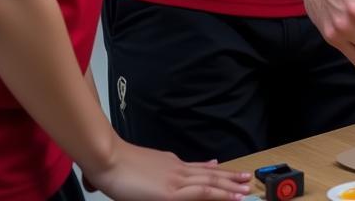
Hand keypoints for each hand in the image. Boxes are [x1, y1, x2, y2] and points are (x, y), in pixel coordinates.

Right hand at [84, 139, 250, 199]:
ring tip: (245, 187)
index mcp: (170, 164)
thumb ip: (154, 173)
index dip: (213, 171)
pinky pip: (201, 192)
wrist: (108, 158)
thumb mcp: (139, 170)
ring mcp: (176, 179)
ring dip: (230, 186)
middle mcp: (177, 168)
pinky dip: (218, 194)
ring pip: (210, 182)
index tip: (225, 172)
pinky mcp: (171, 192)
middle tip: (246, 179)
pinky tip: (229, 196)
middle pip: (209, 174)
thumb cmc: (116, 167)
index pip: (196, 169)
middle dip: (229, 178)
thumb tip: (154, 182)